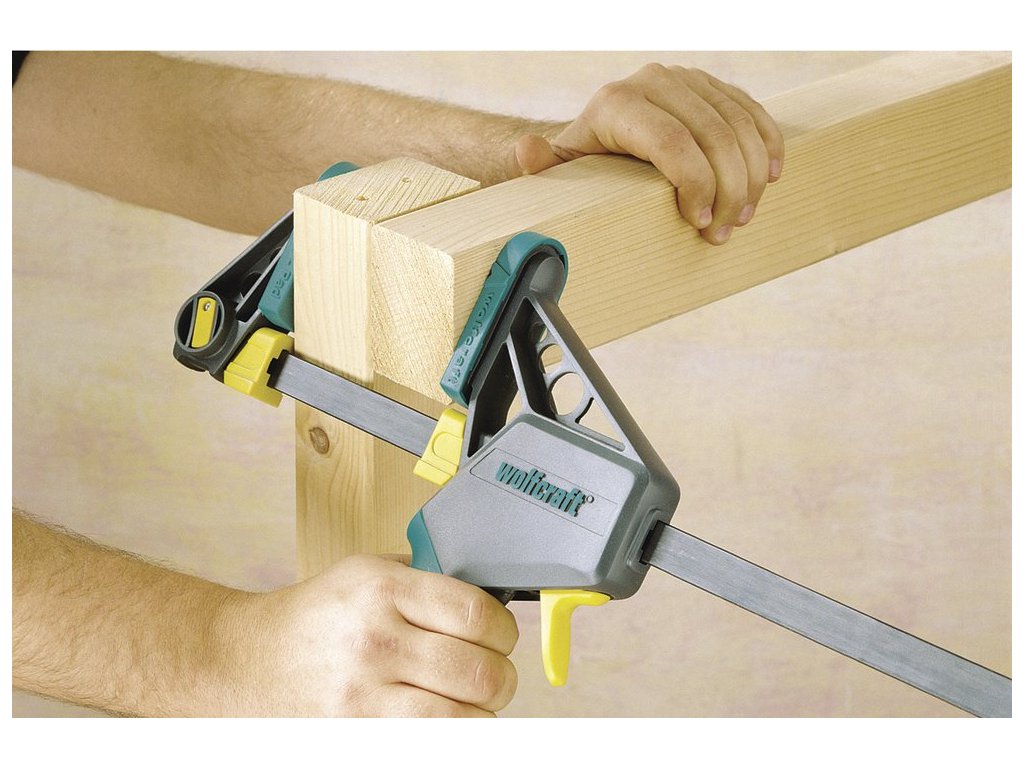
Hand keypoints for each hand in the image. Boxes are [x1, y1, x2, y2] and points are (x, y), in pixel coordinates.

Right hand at [216, 554, 518, 716]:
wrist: (247, 661)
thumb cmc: (318, 615)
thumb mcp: (367, 572)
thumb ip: (428, 579)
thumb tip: (494, 597)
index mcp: (382, 588)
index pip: (477, 614)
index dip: (504, 630)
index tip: (501, 636)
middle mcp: (374, 640)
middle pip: (481, 672)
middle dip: (502, 677)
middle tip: (495, 674)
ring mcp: (363, 696)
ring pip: (464, 719)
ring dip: (482, 714)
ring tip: (472, 703)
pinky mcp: (357, 736)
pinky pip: (431, 744)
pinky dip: (451, 735)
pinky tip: (444, 720)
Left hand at [514, 64, 784, 244]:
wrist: (594, 138)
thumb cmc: (580, 165)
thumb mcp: (558, 171)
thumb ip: (541, 166)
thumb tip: (528, 151)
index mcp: (618, 103)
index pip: (674, 143)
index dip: (697, 186)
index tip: (700, 224)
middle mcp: (654, 82)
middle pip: (715, 137)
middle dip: (729, 191)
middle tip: (724, 231)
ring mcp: (687, 80)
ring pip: (740, 125)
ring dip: (751, 177)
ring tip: (740, 216)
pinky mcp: (712, 87)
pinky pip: (752, 113)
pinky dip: (766, 146)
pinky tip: (769, 177)